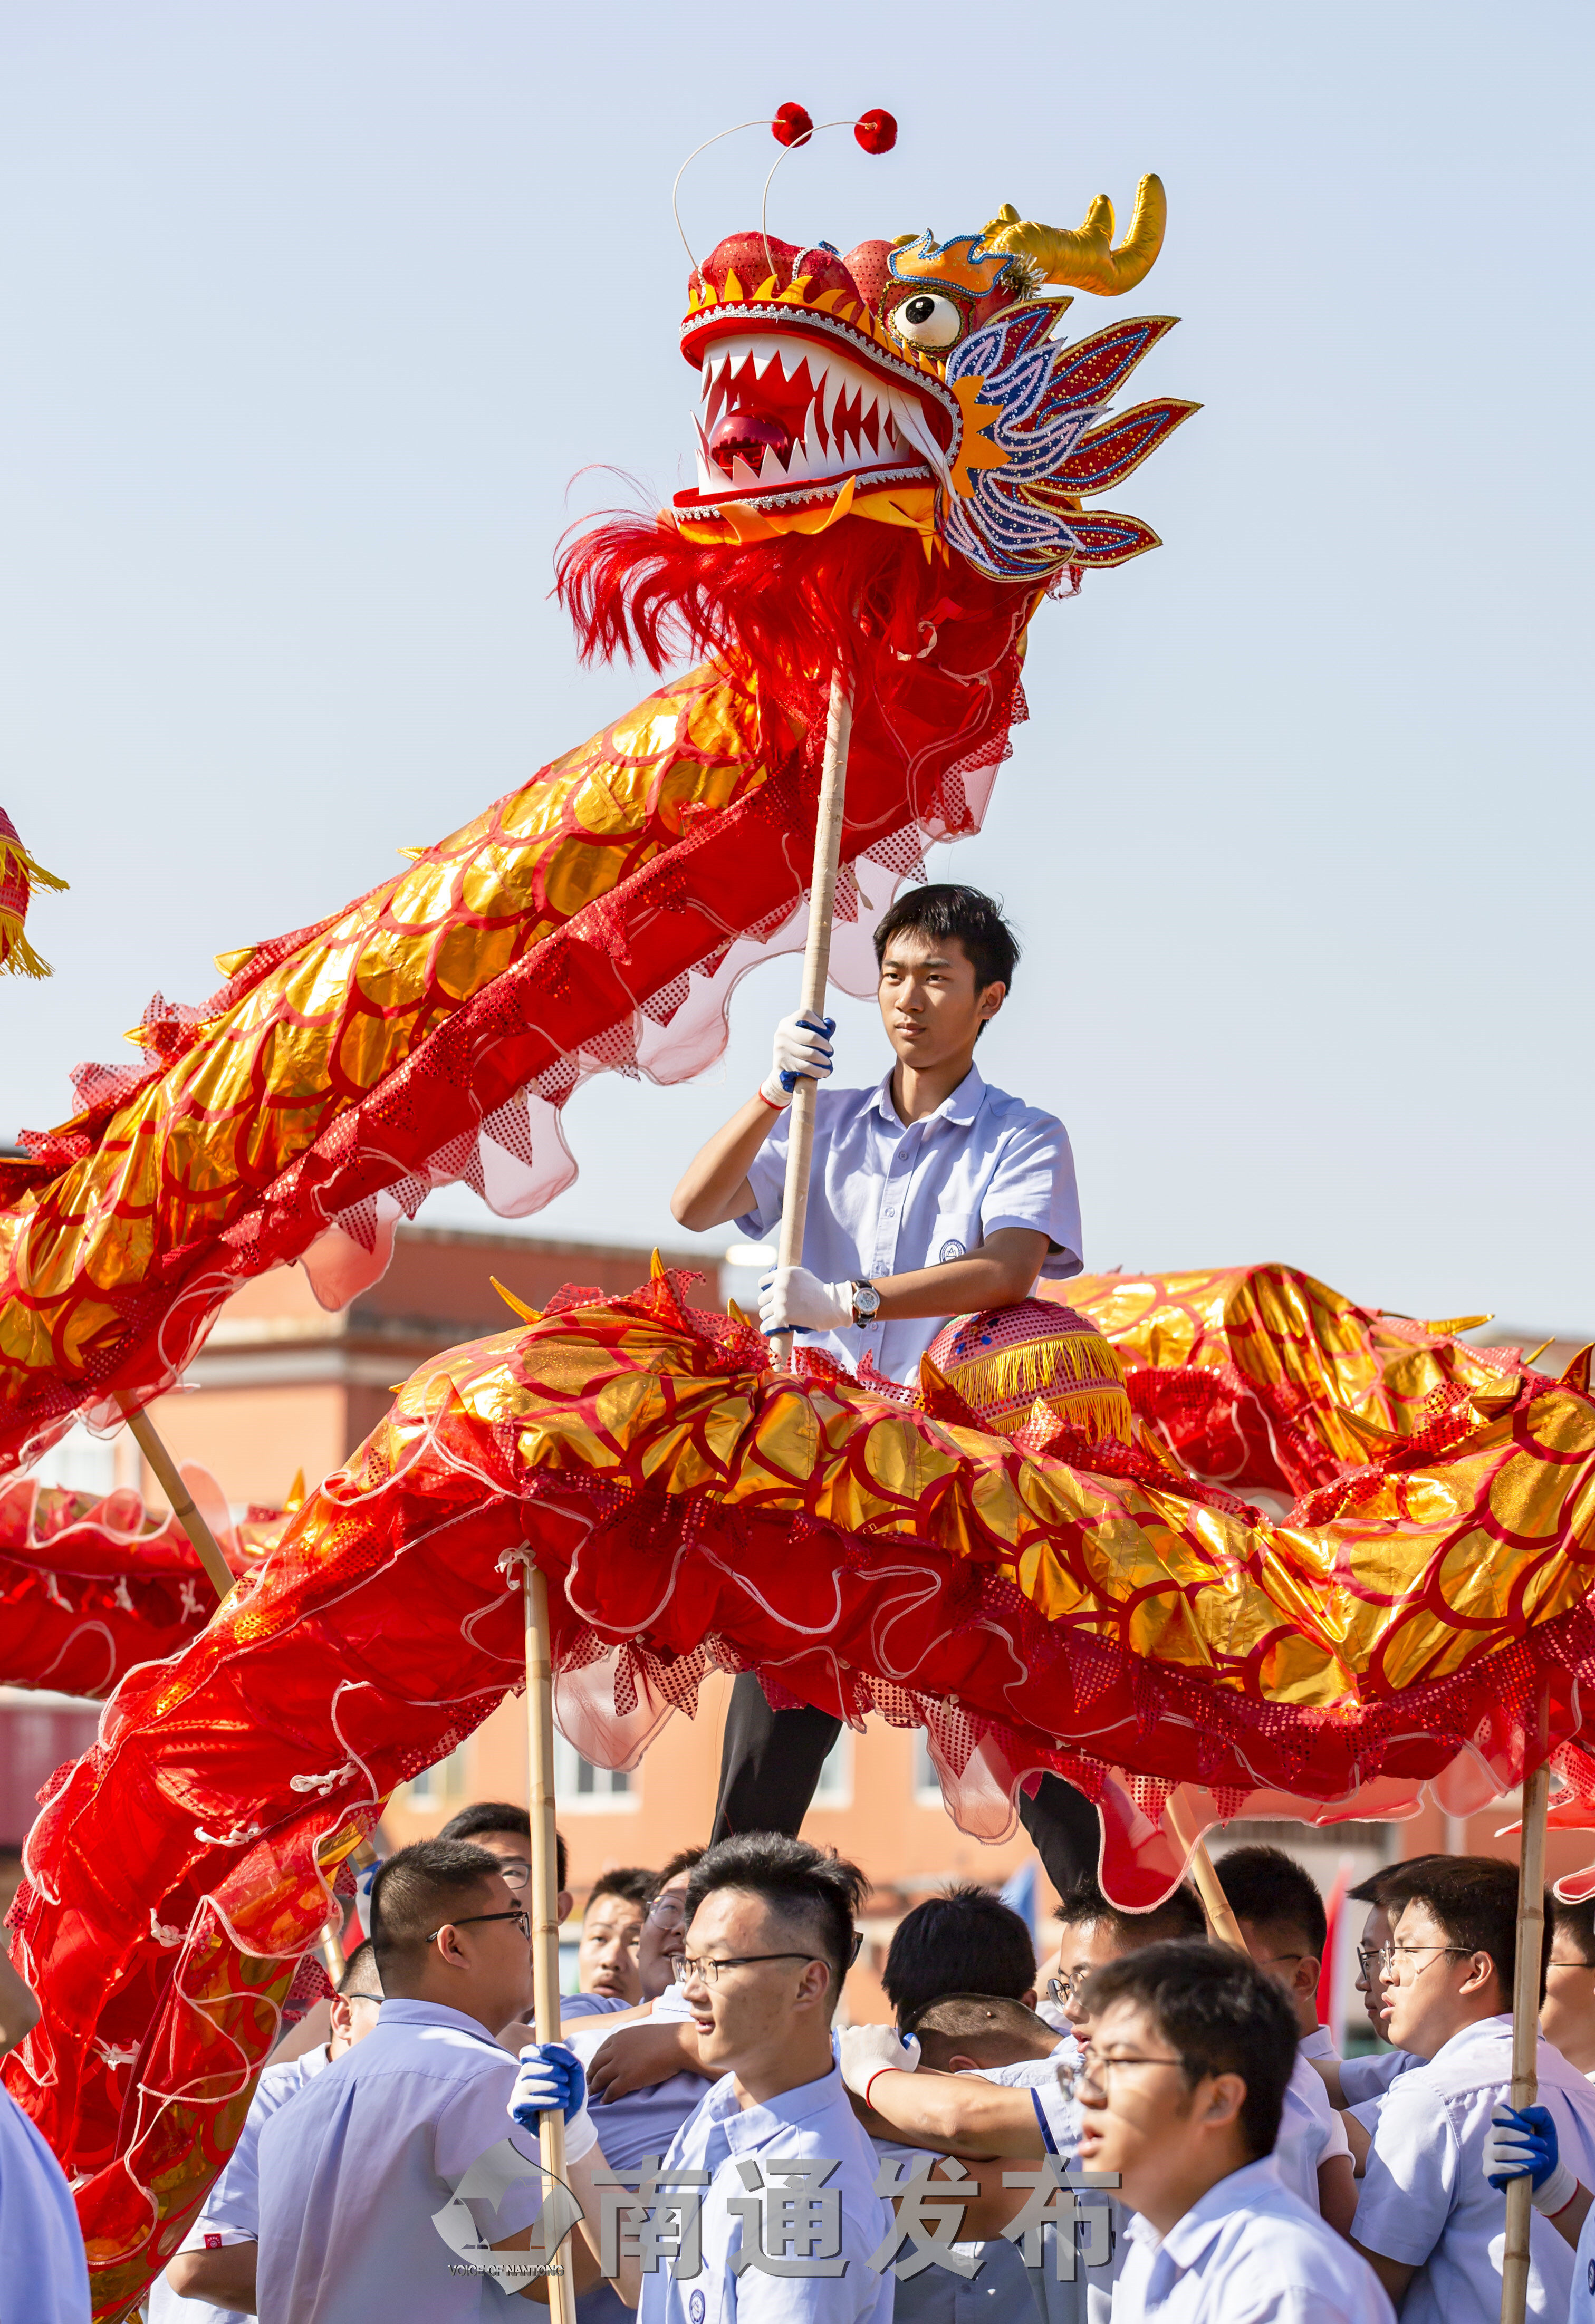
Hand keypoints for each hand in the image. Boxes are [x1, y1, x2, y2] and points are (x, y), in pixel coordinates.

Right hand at [509, 2042, 596, 2161]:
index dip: (540, 2053)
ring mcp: (517, 2093)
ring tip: (565, 2094)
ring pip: (527, 2084)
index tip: (558, 2062)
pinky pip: (524, 2101)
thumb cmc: (571, 2090)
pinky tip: (558, 2103)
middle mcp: (522, 2078)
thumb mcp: (574, 2069)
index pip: (527, 2052)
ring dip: (550, 2088)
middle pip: (528, 2067)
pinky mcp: (516, 2110)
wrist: (573, 2118)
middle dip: (550, 2071)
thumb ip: (563, 2054)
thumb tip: (544, 2047)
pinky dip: (544, 2101)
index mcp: (534, 2065)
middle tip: (566, 2080)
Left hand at [587, 2019, 703, 2101]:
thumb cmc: (664, 2038)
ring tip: (592, 2094)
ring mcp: (620, 2065)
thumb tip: (631, 2049)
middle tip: (589, 2082)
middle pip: (596, 2064)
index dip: (596, 2061)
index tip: (594, 2068)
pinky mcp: (627, 2079)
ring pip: (600, 2079)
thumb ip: (631, 2041)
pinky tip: (605, 2102)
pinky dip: (606, 2097)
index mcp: (619, 2037)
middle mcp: (616, 2050)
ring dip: (594, 2087)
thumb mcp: (641, 2033)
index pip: (601, 2050)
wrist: (675, 2044)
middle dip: (591, 2074)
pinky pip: (611, 2091)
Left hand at [758, 1266, 851, 1335]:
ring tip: (777, 1320)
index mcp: (784, 1274)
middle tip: (778, 1311)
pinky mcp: (783, 1317)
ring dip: (769, 1317)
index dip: (767, 1291)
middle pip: (762, 1300)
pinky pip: (766, 1325)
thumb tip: (772, 1283)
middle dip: (769, 1305)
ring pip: (764, 1313)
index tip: (772, 1298)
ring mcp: (780, 1302)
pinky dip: (767, 1329)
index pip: (762, 1283)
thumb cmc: (821, 1291)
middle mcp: (780, 1286)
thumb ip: (787, 1277)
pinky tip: (770, 1330)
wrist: (833, 1305)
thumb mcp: (803, 1275)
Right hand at [760, 1012, 834, 1108]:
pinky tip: (823, 1072)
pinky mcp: (781, 1064)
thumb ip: (820, 1030)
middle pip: (811, 1037)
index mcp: (787, 1023)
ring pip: (810, 1054)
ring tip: (828, 1064)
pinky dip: (817, 1071)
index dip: (818, 1021)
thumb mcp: (805, 1039)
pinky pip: (805, 1067)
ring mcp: (780, 1049)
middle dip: (825, 1046)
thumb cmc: (798, 1052)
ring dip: (824, 1060)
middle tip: (831, 1051)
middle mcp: (782, 1033)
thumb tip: (831, 1023)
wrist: (781, 1074)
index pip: (804, 1014)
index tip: (826, 1031)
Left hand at [839, 2023, 920, 2102]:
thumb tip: (909, 2037)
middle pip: (868, 2033)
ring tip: (855, 2054)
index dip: (881, 2044)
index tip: (879, 2055)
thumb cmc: (895, 2072)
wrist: (877, 2082)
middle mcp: (871, 2027)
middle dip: (868, 2043)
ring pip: (854, 2032)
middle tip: (867, 2058)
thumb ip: (914, 2046)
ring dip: (855, 2040)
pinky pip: (840, 2031)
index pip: (882, 2034)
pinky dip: (841, 2035)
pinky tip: (842, 2043)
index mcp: (886, 2029)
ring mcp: (857, 2032)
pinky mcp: (845, 2039)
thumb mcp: (912, 2060)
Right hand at [1485, 2102, 1577, 2213]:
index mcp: (1501, 2123)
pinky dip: (1517, 2169)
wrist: (1547, 2176)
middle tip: (1543, 2146)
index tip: (1528, 2126)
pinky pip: (1498, 2170)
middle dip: (1526, 2140)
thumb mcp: (1548, 2127)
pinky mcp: (1490, 2173)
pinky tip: (1531, 2169)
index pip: (1497, 2112)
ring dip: (1525, 2155)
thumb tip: (1523, 2113)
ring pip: (1502, 2151)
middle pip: (1502, 2133)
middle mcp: (1491, 2138)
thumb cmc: (1543, 2148)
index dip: (1511, 2118)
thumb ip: (1540, 2112)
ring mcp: (1488, 2155)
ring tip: (1542, 2159)